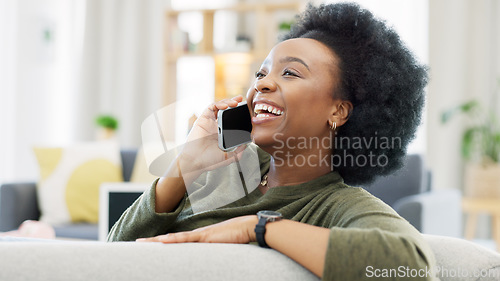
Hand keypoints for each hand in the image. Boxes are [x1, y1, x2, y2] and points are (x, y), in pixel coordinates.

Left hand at [136, 215, 257, 243]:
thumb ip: (215, 250)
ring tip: (142, 242)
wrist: (248, 227)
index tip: (152, 244)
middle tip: (137, 242)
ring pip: (173, 239)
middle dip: (154, 242)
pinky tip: (161, 241)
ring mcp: (199, 235)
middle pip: (171, 239)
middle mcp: (196, 235)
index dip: (164, 242)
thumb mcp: (224, 247)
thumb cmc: (240, 236)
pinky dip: (172, 240)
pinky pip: (185, 239)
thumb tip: (209, 259)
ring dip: (157, 241)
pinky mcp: (204, 237)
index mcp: (200, 237)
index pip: (178, 240)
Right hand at [178, 96, 246, 175]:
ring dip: (228, 102)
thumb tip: (249, 142)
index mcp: (223, 134)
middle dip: (234, 103)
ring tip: (236, 102)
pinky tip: (226, 106)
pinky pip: (211, 107)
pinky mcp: (203, 119)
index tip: (247, 111)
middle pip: (226, 111)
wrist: (196, 162)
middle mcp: (216, 126)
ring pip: (219, 107)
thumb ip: (239, 150)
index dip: (239, 114)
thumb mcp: (229, 156)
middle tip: (243, 100)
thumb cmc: (210, 161)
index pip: (232, 120)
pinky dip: (218, 104)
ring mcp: (209, 122)